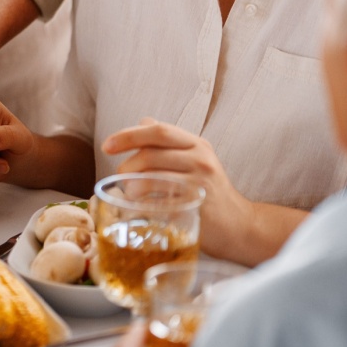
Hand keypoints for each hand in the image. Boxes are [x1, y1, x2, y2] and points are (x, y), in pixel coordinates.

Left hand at [102, 119, 252, 260]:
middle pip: (152, 153)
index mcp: (196, 144)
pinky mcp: (197, 205)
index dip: (129, 135)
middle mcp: (200, 158)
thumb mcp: (194, 160)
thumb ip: (169, 143)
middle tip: (120, 178)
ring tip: (128, 193)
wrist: (240, 226)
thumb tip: (143, 121)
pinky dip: (144, 203)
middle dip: (127, 164)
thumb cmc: (209, 192)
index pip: (159, 130)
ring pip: (153, 176)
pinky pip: (162, 200)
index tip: (107, 146)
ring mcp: (200, 182)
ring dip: (132, 185)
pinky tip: (139, 207)